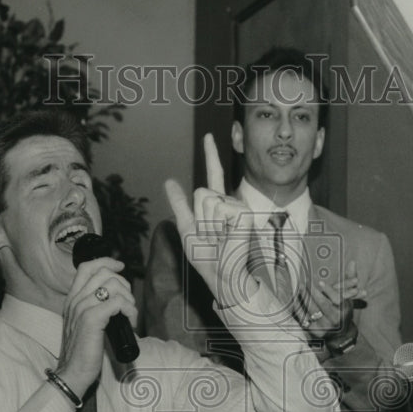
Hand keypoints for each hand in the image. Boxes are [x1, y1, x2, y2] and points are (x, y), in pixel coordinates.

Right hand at [54, 257, 137, 396]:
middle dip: (124, 285)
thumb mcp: (85, 323)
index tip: (120, 266)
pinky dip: (130, 310)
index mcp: (72, 299)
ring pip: (113, 285)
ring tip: (129, 316)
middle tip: (128, 304)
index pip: (87, 267)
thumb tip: (116, 298)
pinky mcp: (91, 319)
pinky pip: (118, 302)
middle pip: (104, 273)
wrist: (72, 372)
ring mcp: (82, 308)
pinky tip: (130, 322)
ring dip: (129, 299)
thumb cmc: (83, 351)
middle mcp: (75, 300)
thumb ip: (94, 308)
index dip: (106, 262)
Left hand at [165, 134, 257, 308]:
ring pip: (206, 200)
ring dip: (207, 223)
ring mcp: (238, 206)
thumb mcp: (187, 228)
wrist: (221, 275)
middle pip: (201, 192)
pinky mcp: (243, 213)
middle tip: (212, 236)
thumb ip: (180, 204)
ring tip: (219, 238)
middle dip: (199, 217)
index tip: (208, 136)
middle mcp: (229, 202)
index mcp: (217, 204)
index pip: (214, 174)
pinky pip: (217, 208)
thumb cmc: (207, 258)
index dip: (211, 154)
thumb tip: (169, 181)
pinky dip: (216, 225)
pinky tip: (227, 236)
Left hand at [300, 259, 365, 338]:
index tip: (320, 281)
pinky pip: (304, 318)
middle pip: (323, 304)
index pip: (337, 299)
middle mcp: (336, 320)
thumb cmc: (343, 309)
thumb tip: (353, 262)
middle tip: (304, 281)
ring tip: (299, 287)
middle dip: (312, 292)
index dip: (328, 290)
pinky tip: (296, 298)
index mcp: (345, 309)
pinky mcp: (314, 331)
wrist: (340, 334)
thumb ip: (349, 278)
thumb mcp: (348, 295)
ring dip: (304, 297)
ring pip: (312, 310)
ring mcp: (325, 327)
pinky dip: (299, 307)